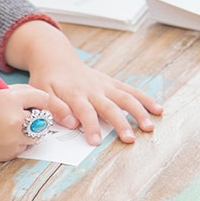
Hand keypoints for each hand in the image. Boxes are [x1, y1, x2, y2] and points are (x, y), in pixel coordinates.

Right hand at [0, 83, 51, 161]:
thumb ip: (16, 95)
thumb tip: (39, 101)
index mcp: (10, 99)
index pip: (42, 98)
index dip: (42, 100)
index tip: (42, 103)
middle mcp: (14, 120)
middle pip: (43, 118)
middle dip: (38, 116)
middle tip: (29, 115)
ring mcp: (12, 139)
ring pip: (35, 136)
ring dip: (29, 131)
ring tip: (8, 126)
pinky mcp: (7, 154)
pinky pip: (22, 147)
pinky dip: (16, 143)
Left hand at [5, 20, 162, 145]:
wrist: (56, 59)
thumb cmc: (48, 80)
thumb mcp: (42, 93)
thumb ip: (55, 107)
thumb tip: (70, 122)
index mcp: (74, 93)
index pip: (84, 111)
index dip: (91, 126)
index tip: (95, 141)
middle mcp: (93, 89)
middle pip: (110, 107)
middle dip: (121, 123)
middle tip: (130, 139)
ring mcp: (105, 86)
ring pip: (126, 98)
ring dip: (139, 112)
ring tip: (150, 126)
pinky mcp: (112, 84)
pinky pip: (131, 91)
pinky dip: (145, 99)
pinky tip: (157, 109)